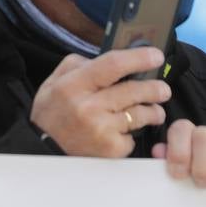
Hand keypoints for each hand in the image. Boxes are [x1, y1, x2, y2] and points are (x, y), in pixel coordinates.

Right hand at [29, 47, 169, 157]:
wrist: (42, 151)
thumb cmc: (51, 115)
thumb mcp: (53, 82)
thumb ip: (78, 65)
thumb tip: (109, 60)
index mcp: (74, 85)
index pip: (113, 64)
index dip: (139, 58)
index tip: (156, 55)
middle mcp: (88, 107)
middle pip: (134, 90)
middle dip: (155, 87)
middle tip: (163, 88)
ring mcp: (101, 130)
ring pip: (140, 114)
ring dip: (153, 110)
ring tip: (154, 110)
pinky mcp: (110, 149)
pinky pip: (132, 137)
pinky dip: (132, 133)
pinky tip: (126, 131)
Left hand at [152, 119, 205, 187]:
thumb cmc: (204, 185)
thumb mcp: (185, 178)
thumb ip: (170, 163)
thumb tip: (158, 152)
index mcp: (189, 137)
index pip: (181, 128)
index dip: (178, 151)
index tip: (180, 175)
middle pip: (203, 134)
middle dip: (202, 165)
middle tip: (204, 183)